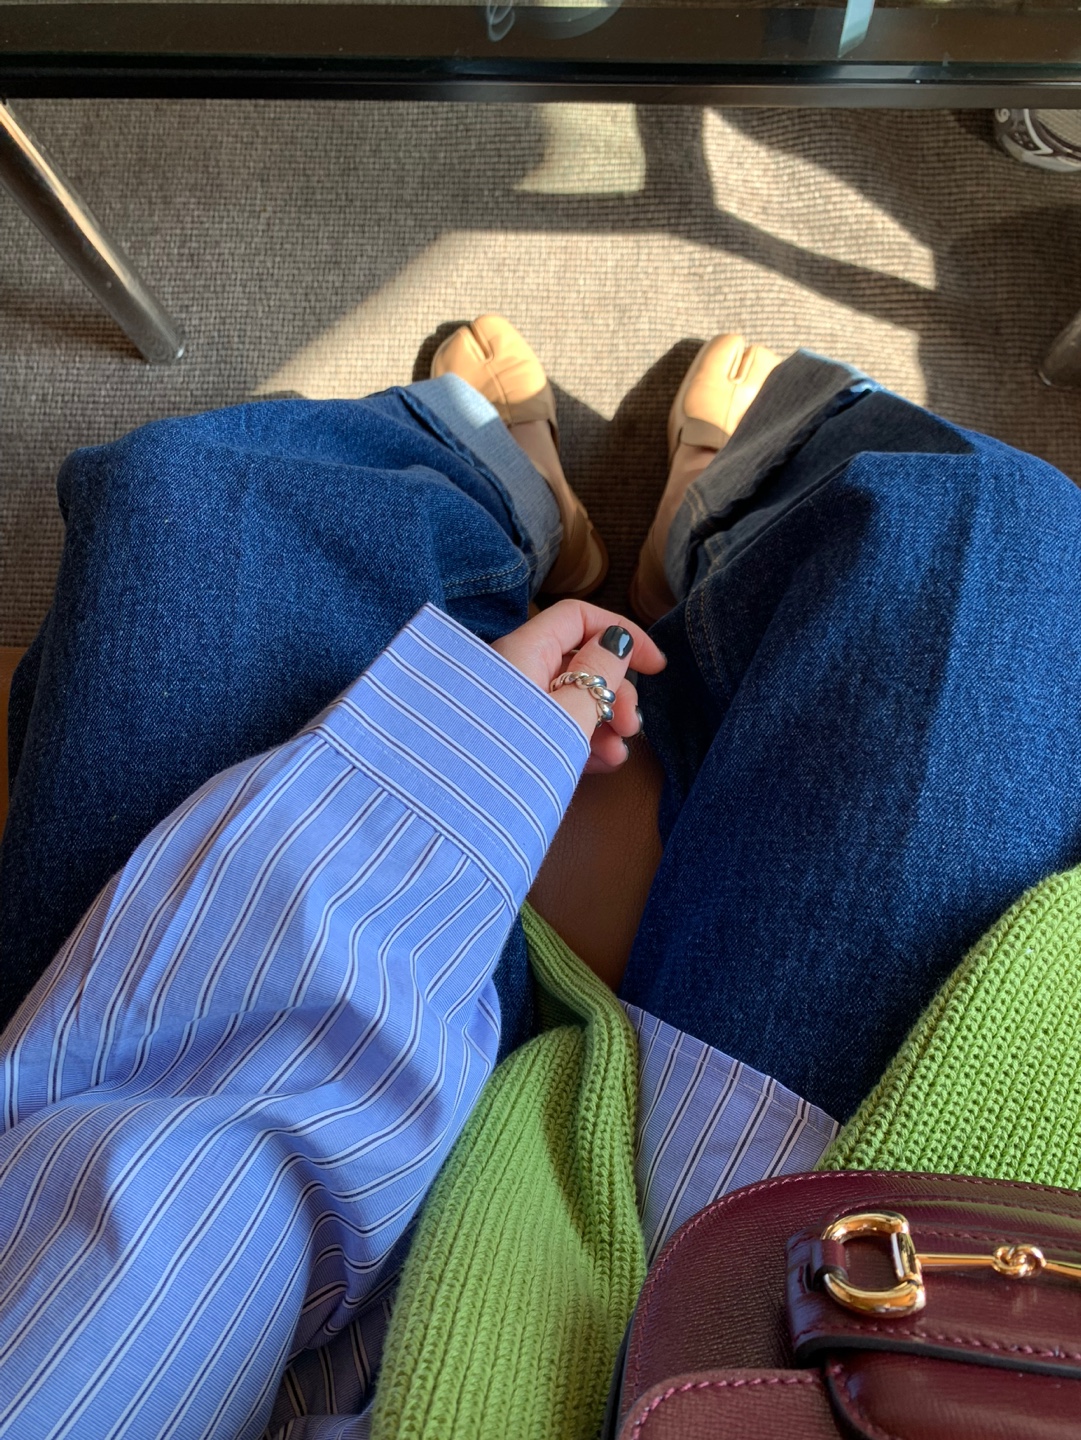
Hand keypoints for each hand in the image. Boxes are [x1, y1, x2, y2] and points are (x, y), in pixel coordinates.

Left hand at [492, 599, 665, 773]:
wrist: (460, 816)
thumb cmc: (518, 759)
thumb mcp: (570, 714)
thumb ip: (599, 672)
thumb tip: (615, 639)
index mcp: (523, 651)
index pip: (578, 618)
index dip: (621, 633)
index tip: (656, 667)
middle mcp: (513, 671)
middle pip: (578, 662)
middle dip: (614, 691)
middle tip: (630, 726)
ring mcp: (511, 707)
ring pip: (569, 699)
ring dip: (602, 721)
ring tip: (617, 754)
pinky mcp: (509, 738)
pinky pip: (553, 727)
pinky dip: (579, 740)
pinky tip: (600, 764)